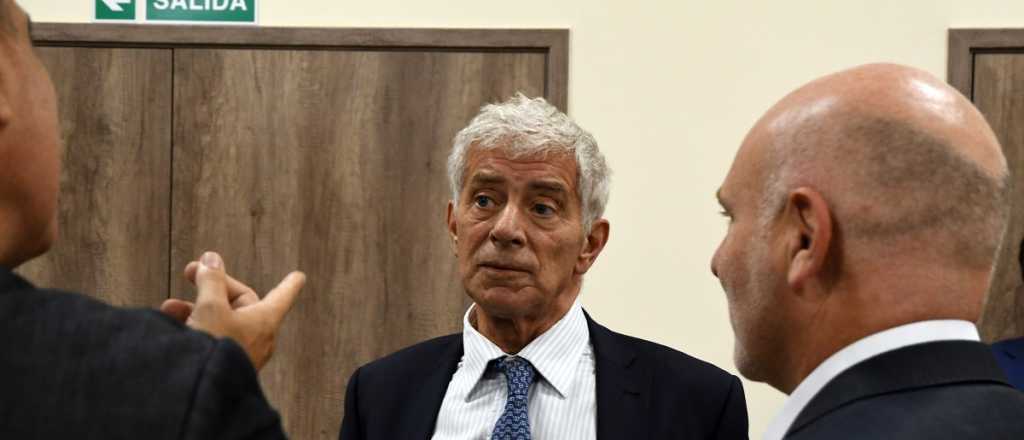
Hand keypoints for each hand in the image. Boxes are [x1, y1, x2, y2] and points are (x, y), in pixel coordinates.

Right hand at [160, 252, 305, 369]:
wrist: (200, 392)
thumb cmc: (213, 347)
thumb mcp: (210, 306)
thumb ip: (211, 280)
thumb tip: (211, 259)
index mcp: (264, 320)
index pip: (281, 295)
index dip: (288, 284)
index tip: (299, 275)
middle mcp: (256, 337)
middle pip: (240, 302)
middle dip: (212, 286)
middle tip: (189, 271)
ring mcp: (239, 352)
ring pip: (219, 320)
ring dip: (194, 307)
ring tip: (170, 306)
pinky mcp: (221, 364)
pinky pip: (210, 338)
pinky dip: (192, 326)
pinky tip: (170, 322)